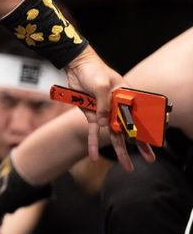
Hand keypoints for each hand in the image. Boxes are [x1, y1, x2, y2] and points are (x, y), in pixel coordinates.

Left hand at [66, 47, 154, 170]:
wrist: (75, 67)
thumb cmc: (93, 71)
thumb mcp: (102, 85)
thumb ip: (104, 104)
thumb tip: (106, 124)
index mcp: (127, 97)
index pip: (140, 116)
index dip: (148, 130)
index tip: (156, 143)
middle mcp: (117, 107)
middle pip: (130, 129)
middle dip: (140, 145)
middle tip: (150, 159)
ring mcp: (105, 113)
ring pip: (114, 135)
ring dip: (120, 151)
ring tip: (128, 166)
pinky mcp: (92, 115)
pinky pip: (93, 132)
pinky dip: (93, 144)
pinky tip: (93, 157)